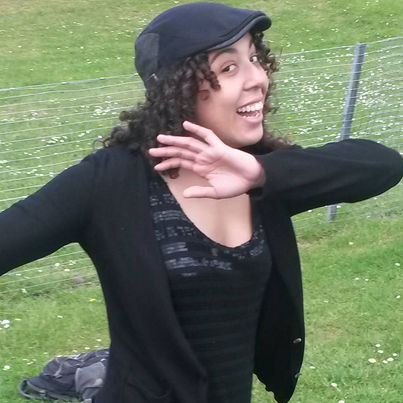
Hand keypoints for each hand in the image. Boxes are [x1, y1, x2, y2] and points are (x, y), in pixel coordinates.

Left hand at [148, 121, 265, 198]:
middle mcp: (203, 158)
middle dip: (166, 151)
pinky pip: (208, 136)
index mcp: (201, 169)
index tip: (156, 166)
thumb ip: (200, 192)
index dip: (169, 164)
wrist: (252, 179)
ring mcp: (210, 152)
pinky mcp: (220, 148)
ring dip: (175, 141)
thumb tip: (184, 194)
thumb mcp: (215, 192)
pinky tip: (186, 125)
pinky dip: (197, 130)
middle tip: (151, 150)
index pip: (181, 163)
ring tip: (161, 138)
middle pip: (181, 152)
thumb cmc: (236, 185)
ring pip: (189, 144)